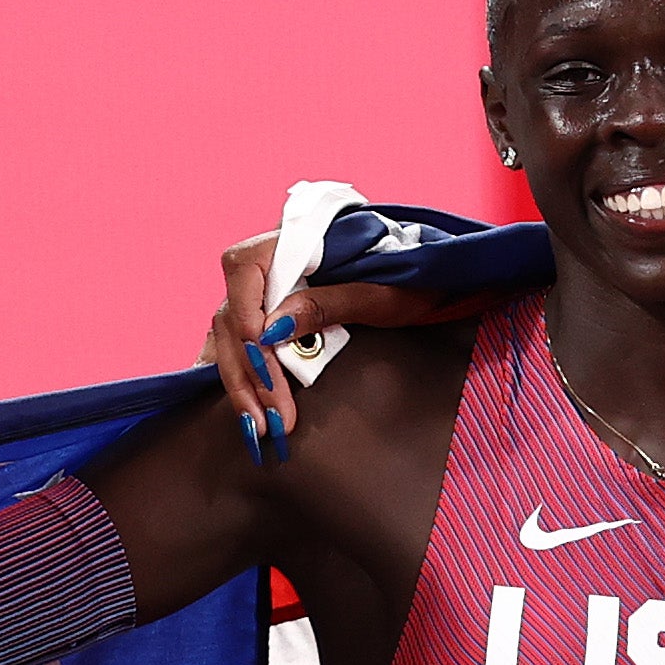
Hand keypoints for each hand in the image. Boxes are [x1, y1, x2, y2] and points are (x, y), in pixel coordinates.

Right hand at [200, 228, 470, 454]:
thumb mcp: (381, 293)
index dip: (246, 314)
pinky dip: (240, 374)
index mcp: (296, 238)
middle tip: (269, 418)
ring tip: (259, 426)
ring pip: (232, 334)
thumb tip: (273, 328)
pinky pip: (240, 343)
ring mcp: (268, 289)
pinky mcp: (272, 316)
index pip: (245, 269)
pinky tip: (244, 405)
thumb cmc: (413, 278)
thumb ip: (327, 304)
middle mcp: (272, 260)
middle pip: (234, 312)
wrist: (432, 276)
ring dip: (242, 382)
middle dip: (247, 370)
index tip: (263, 353)